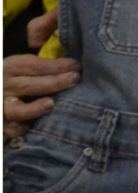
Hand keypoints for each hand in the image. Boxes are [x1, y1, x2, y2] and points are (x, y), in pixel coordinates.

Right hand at [3, 8, 77, 139]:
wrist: (0, 91)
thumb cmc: (14, 78)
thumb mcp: (20, 66)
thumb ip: (41, 62)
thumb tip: (71, 62)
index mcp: (10, 68)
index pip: (32, 65)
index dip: (55, 65)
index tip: (76, 65)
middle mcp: (4, 86)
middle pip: (28, 85)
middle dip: (53, 83)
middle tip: (74, 80)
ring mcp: (2, 107)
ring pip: (16, 110)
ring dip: (33, 109)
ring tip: (50, 104)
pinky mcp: (2, 124)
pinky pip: (9, 129)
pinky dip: (19, 129)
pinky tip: (32, 127)